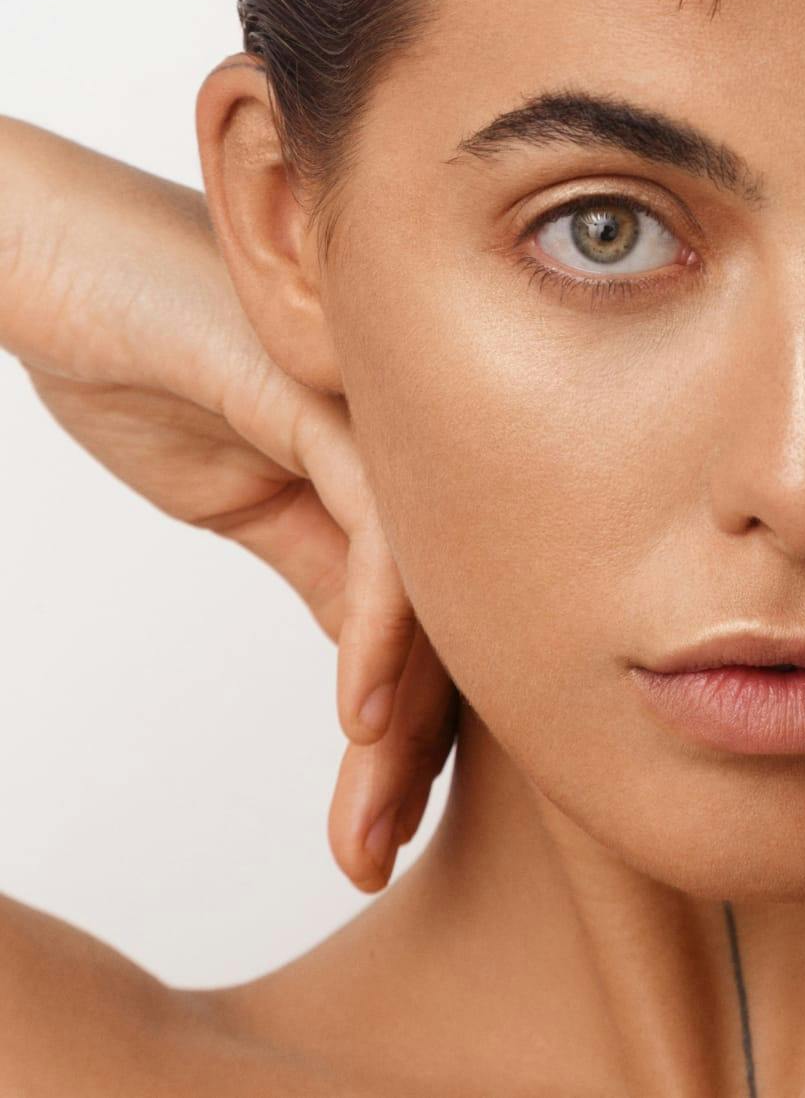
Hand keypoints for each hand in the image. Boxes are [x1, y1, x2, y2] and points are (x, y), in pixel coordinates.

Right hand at [0, 118, 456, 888]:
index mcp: (402, 467)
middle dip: (414, 745)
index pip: (435, 613)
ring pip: (427, 583)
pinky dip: (377, 622)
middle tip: (372, 851)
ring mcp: (378, 410)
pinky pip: (377, 519)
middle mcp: (413, 442)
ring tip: (368, 822)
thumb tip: (382, 674)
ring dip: (398, 717)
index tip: (385, 822)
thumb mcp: (248, 495)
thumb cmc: (151, 359)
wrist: (52, 258)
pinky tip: (359, 713)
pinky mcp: (323, 386)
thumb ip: (327, 564)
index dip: (419, 725)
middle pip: (447, 611)